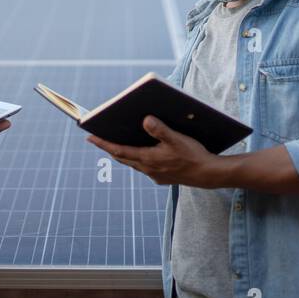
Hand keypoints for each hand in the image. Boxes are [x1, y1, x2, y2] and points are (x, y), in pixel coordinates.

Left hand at [87, 115, 218, 186]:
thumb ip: (160, 129)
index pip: (119, 151)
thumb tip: (145, 120)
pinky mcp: (163, 177)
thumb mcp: (177, 139)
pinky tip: (144, 153)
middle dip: (110, 147)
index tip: (90, 137)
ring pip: (134, 163)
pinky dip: (139, 159)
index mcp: (148, 159)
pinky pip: (145, 167)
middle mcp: (148, 169)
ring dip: (125, 153)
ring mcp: (155, 175)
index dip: (103, 144)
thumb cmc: (193, 156)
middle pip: (123, 157)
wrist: (208, 175)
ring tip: (117, 144)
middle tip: (98, 138)